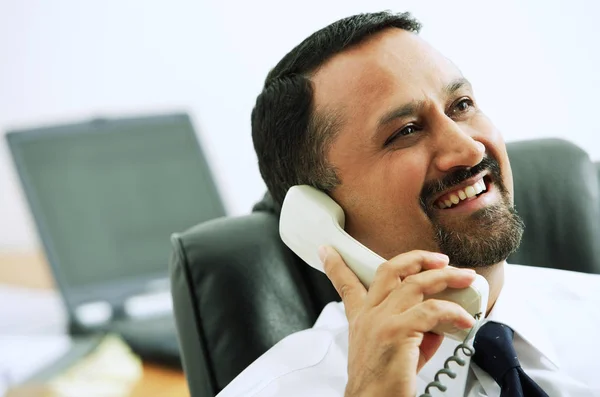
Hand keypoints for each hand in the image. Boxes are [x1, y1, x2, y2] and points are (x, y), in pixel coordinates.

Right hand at [320, 247, 475, 396]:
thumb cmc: (381, 385)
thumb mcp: (394, 351)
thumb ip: (413, 331)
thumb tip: (438, 323)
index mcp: (361, 319)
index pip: (346, 284)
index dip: (335, 265)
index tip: (327, 251)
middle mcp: (369, 315)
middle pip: (389, 270)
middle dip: (417, 258)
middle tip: (439, 259)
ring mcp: (382, 320)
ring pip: (415, 283)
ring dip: (446, 276)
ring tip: (466, 278)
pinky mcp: (397, 332)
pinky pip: (432, 310)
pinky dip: (453, 311)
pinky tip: (465, 320)